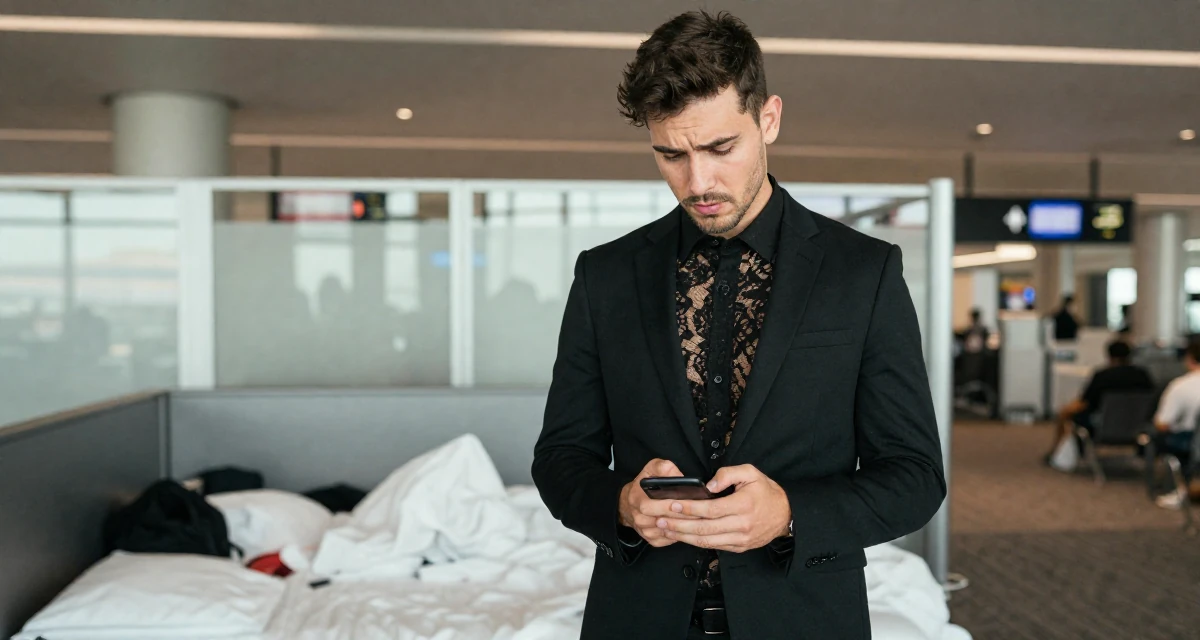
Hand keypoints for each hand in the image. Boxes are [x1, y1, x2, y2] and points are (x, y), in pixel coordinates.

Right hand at [619, 458, 697, 547]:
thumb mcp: (650, 469)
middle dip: (686, 516)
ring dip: (686, 528)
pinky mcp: (652, 541)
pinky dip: (681, 535)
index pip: (661, 505)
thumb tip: (680, 477)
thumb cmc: (641, 486)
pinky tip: (690, 527)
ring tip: (701, 519)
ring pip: (671, 532)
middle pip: (668, 521)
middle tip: (703, 512)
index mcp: (638, 499)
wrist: (626, 505)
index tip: (694, 501)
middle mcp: (640, 518)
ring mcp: (646, 532)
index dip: (679, 504)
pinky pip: (670, 540)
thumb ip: (664, 468)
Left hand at [657, 464, 790, 552]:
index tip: (672, 504)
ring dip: (683, 536)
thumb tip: (709, 484)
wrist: (785, 515)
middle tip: (660, 519)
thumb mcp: (751, 472)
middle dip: (679, 525)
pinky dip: (695, 542)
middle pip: (704, 528)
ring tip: (665, 529)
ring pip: (707, 541)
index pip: (711, 509)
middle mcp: (741, 525)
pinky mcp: (739, 547)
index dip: (690, 508)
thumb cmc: (766, 491)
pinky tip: (682, 536)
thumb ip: (728, 474)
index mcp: (743, 505)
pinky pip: (714, 546)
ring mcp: (740, 539)